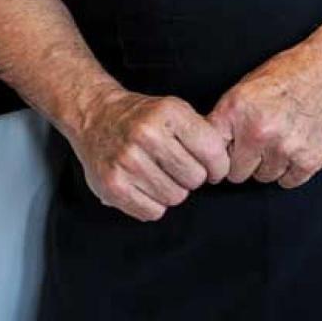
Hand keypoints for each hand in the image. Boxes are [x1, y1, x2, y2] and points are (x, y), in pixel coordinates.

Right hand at [67, 88, 230, 221]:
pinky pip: (152, 212)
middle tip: (178, 168)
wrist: (96, 116)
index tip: (213, 167)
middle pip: (195, 179)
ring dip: (171, 191)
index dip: (218, 165)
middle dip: (192, 177)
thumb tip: (225, 164)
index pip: (212, 152)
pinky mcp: (113, 185)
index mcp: (168, 112)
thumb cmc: (141, 117)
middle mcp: (147, 134)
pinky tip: (143, 185)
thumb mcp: (173, 110)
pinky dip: (152, 203)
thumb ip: (200, 132)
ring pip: (175, 198)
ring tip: (158, 174)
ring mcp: (127, 161)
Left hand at [208, 45, 321, 189]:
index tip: (224, 154)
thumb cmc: (290, 72)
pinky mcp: (310, 160)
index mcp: (237, 110)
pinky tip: (296, 145)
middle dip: (245, 160)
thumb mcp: (247, 85)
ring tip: (282, 137)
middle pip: (236, 173)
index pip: (212, 152)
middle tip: (259, 142)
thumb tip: (207, 147)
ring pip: (263, 177)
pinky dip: (291, 169)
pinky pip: (288, 182)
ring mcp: (285, 148)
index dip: (218, 153)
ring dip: (269, 164)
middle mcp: (259, 131)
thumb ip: (227, 117)